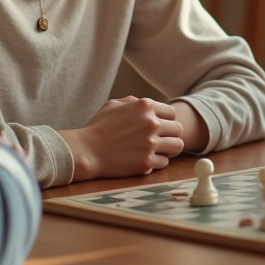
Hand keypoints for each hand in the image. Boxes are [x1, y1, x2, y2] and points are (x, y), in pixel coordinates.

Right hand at [60, 96, 184, 180]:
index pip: (172, 113)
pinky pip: (165, 162)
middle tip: (160, 140)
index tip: (159, 127)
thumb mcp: (113, 105)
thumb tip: (145, 103)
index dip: (166, 120)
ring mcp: (150, 143)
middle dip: (170, 135)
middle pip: (178, 129)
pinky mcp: (146, 162)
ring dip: (169, 149)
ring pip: (177, 146)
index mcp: (145, 106)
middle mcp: (151, 123)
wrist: (86, 151)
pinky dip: (157, 162)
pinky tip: (146, 160)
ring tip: (159, 151)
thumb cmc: (97, 127)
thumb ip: (132, 101)